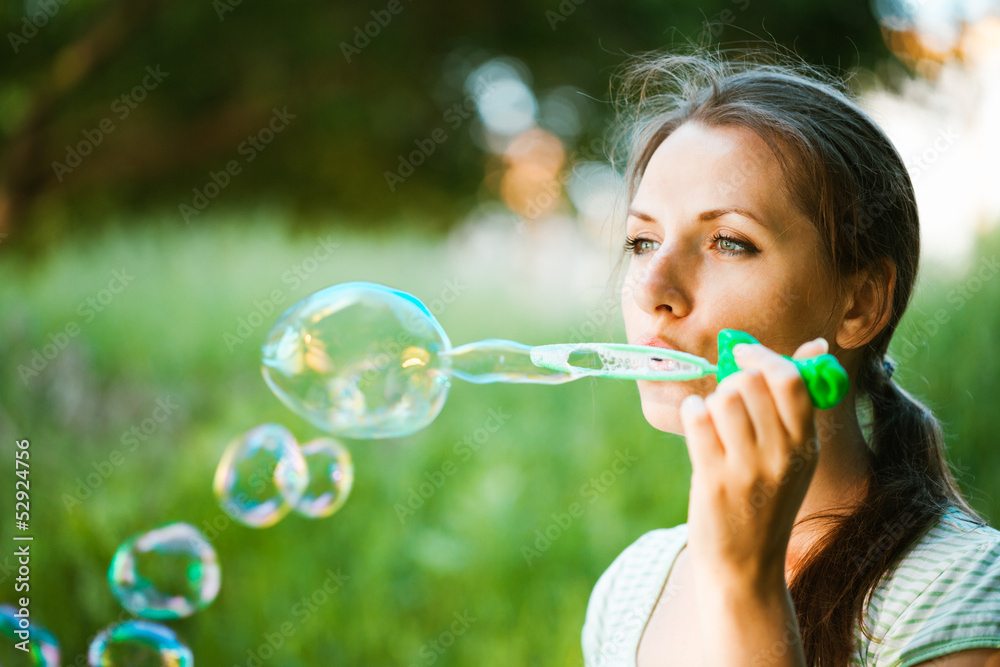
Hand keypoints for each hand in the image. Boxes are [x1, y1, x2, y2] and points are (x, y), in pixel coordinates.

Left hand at [679, 337, 828, 588]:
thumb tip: (816, 345)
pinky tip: (697, 425)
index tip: (743, 356)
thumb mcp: (794, 456)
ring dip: (710, 401)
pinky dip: (692, 413)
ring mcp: (749, 468)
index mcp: (805, 444)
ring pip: (722, 398)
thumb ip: (797, 403)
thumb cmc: (764, 502)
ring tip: (712, 422)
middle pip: (751, 383)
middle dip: (731, 382)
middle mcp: (782, 454)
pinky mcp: (715, 479)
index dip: (762, 357)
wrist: (745, 567)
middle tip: (726, 403)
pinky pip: (698, 419)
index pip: (791, 379)